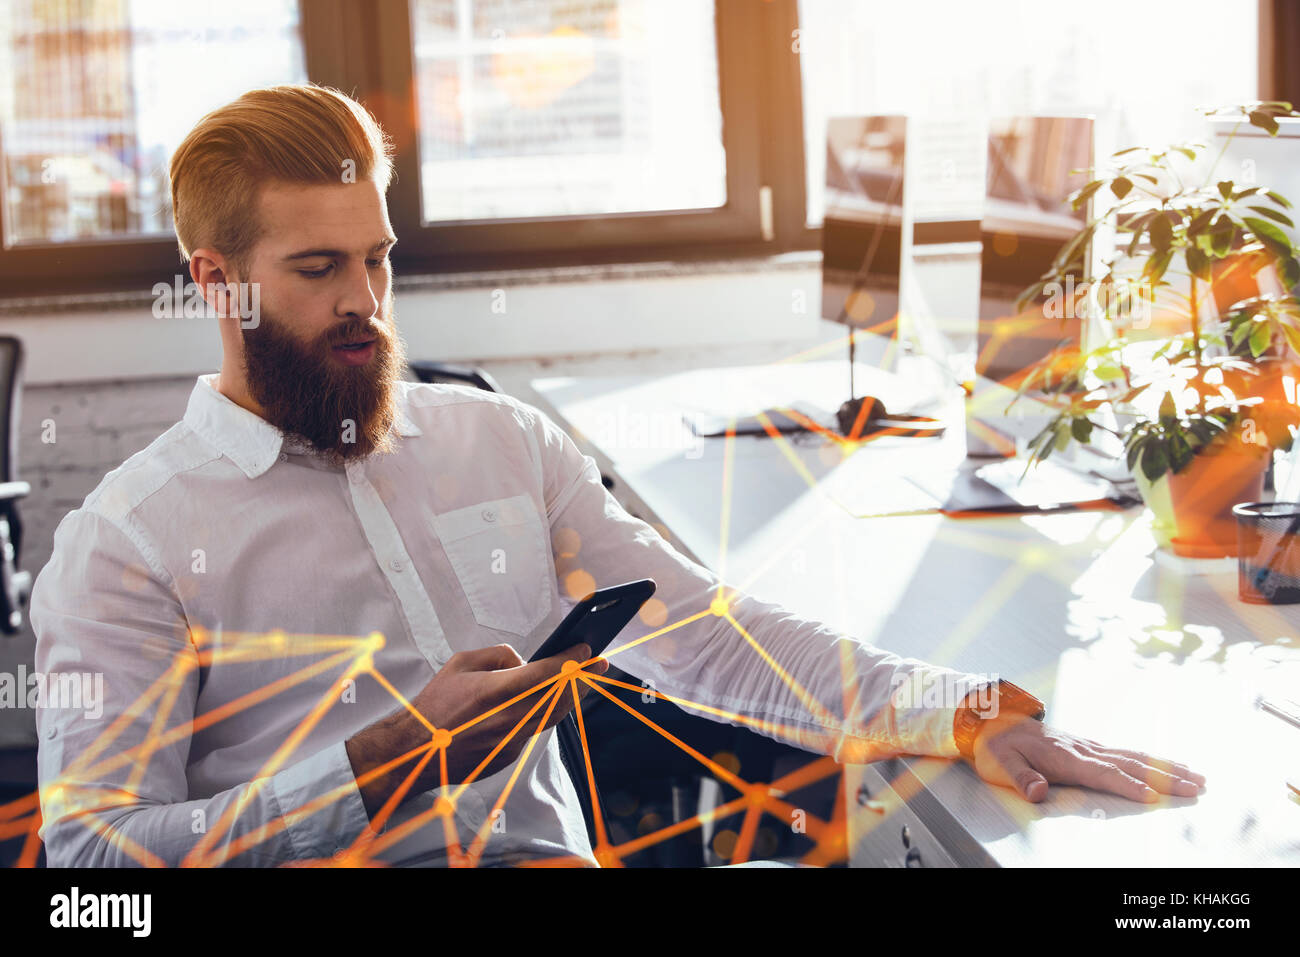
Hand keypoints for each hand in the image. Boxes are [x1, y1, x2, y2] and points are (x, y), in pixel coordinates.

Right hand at [347, 642, 607, 817]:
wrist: (417, 750)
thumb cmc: (436, 704)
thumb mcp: (462, 663)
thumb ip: (498, 656)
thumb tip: (522, 662)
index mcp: (500, 691)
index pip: (548, 673)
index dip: (571, 661)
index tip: (586, 651)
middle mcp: (512, 718)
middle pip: (560, 698)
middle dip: (582, 679)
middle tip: (599, 665)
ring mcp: (513, 741)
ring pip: (551, 717)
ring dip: (567, 698)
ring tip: (579, 681)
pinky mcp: (509, 756)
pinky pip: (532, 730)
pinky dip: (540, 715)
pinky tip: (543, 703)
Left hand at [968, 713, 1205, 803]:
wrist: (995, 720)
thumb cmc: (998, 745)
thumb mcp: (1000, 762)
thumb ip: (1020, 777)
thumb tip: (1037, 792)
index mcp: (1064, 756)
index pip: (1103, 773)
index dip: (1127, 785)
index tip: (1153, 797)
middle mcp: (1083, 749)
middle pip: (1130, 765)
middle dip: (1165, 778)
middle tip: (1197, 787)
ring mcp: (1090, 746)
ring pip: (1135, 757)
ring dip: (1167, 768)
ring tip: (1198, 777)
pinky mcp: (1091, 747)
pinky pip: (1128, 753)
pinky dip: (1153, 760)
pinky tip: (1170, 765)